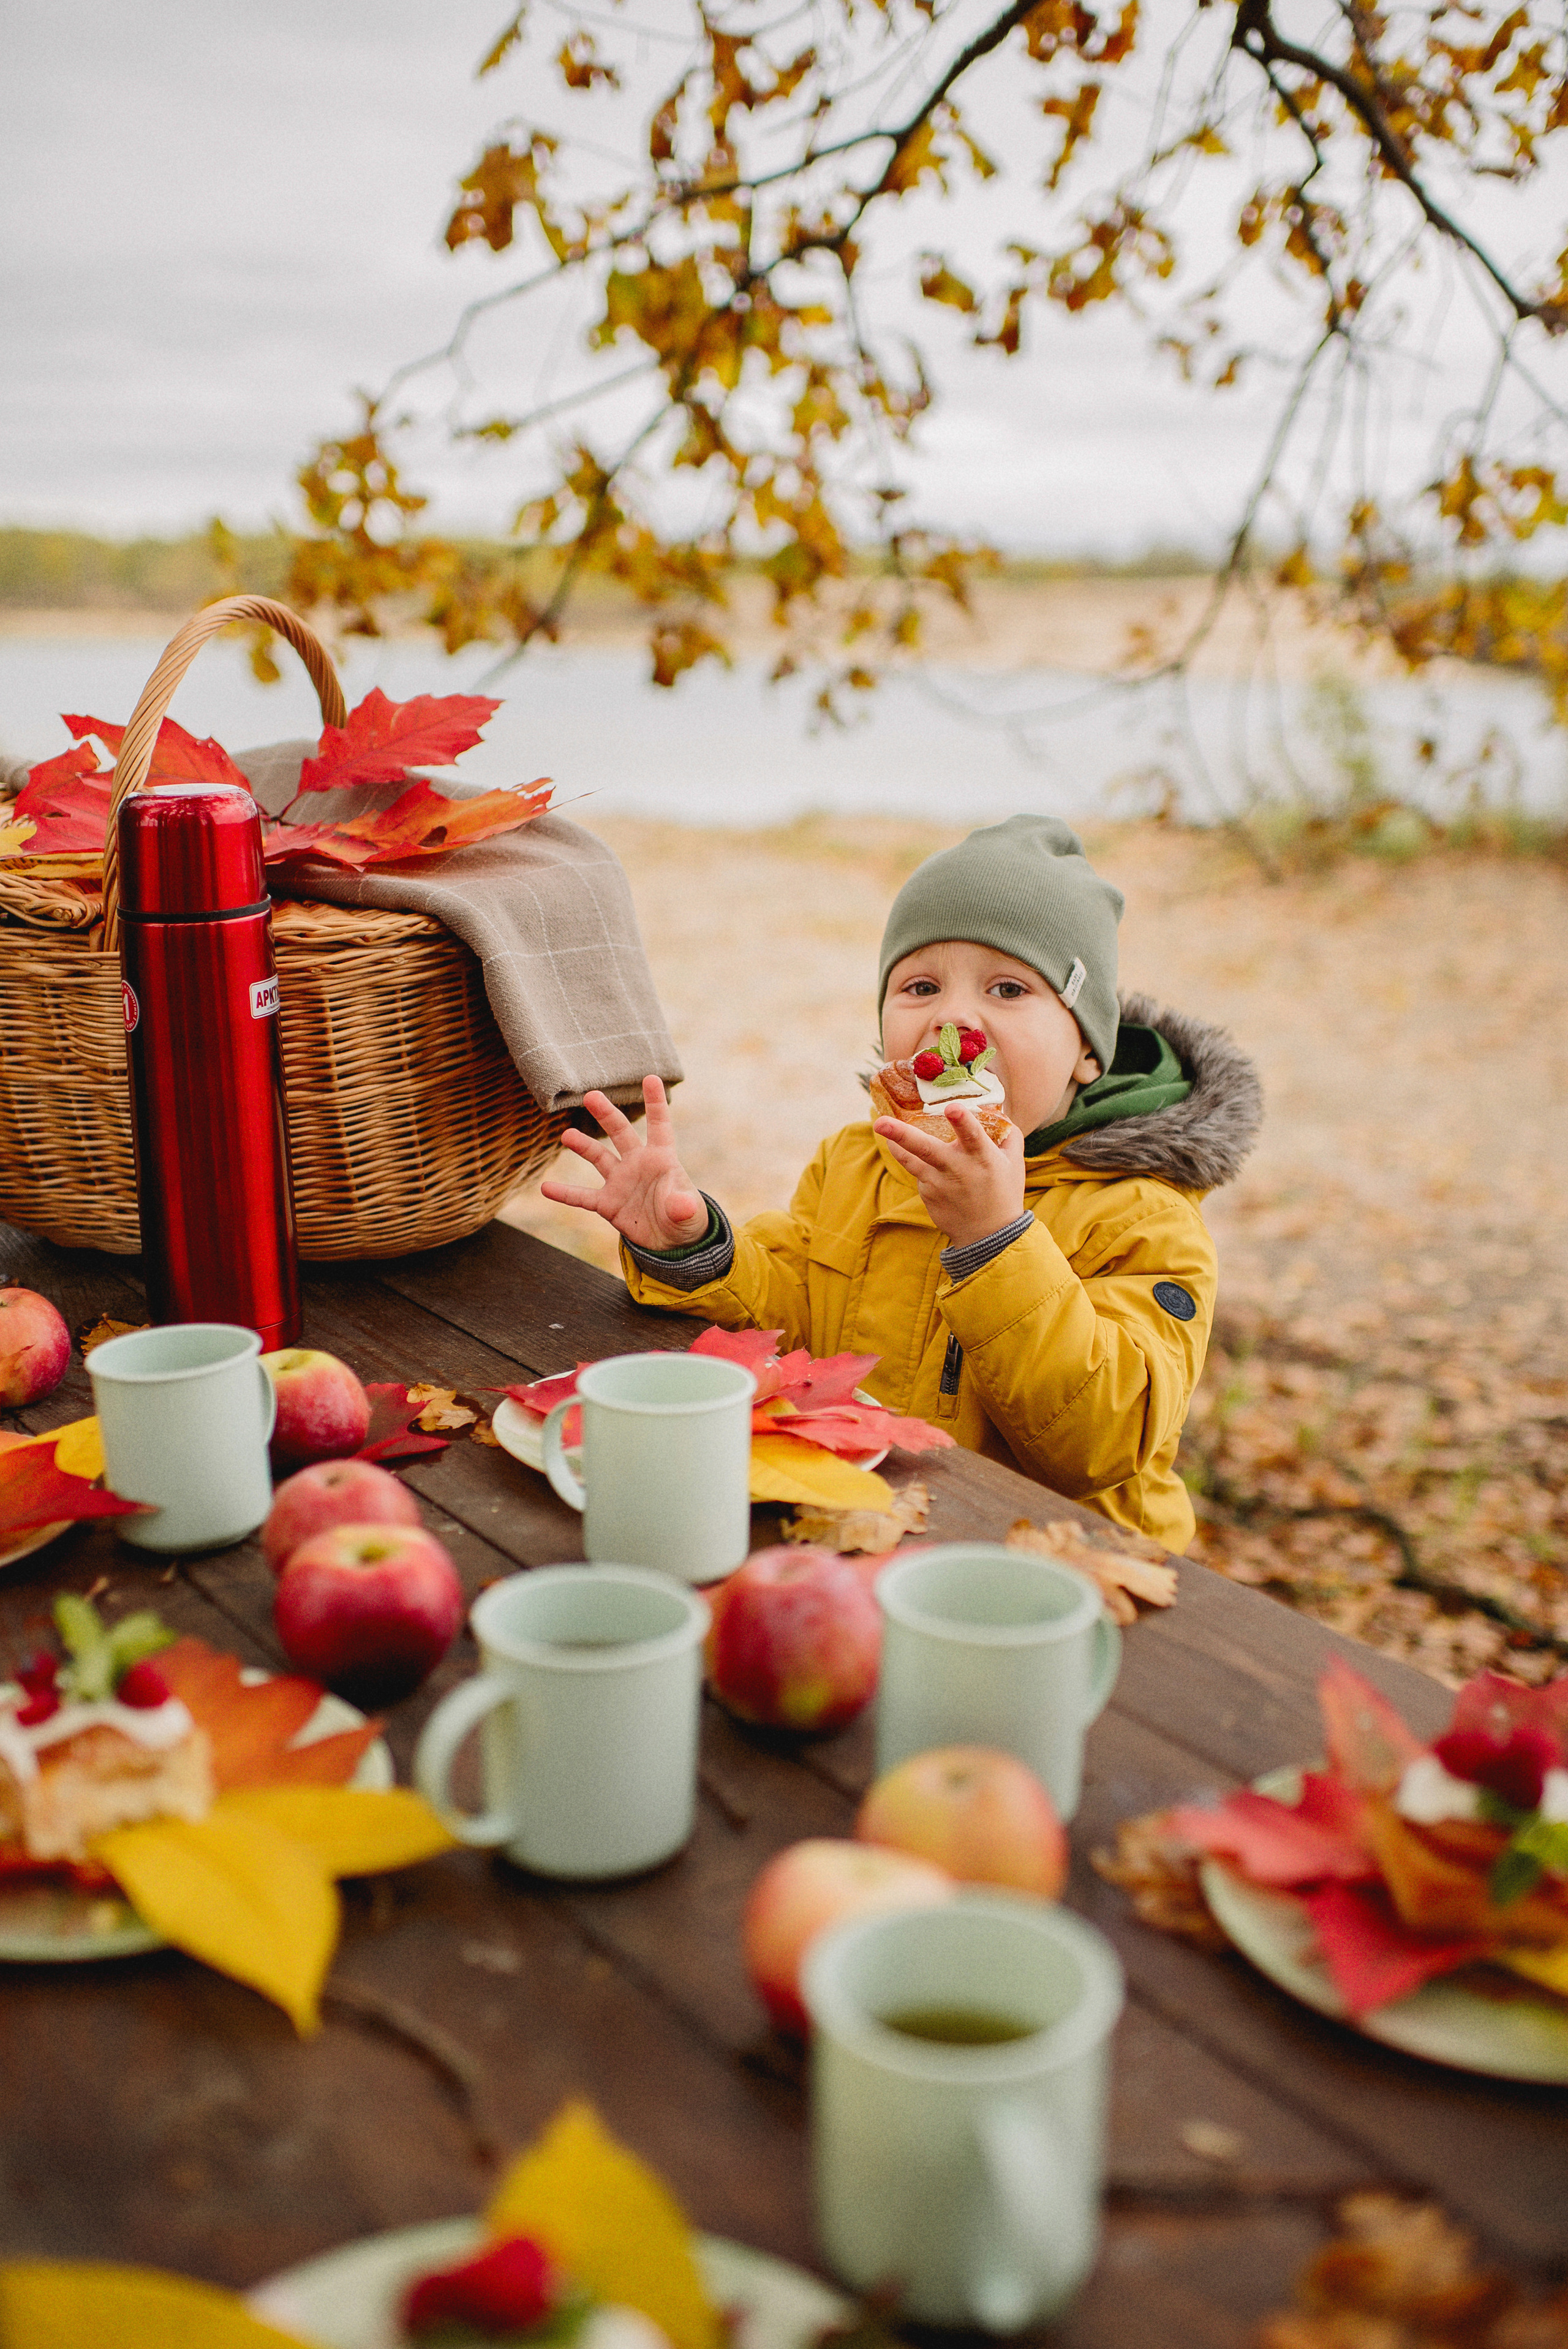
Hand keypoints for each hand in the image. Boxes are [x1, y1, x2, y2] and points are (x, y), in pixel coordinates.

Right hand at [540, 1077, 708, 1250]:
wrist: (670, 1243)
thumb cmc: (684, 1219)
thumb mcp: (689, 1214)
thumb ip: (683, 1206)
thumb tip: (682, 1206)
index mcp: (662, 1159)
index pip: (659, 1125)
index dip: (655, 1102)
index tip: (651, 1078)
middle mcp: (637, 1164)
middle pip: (621, 1132)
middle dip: (607, 1114)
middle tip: (592, 1096)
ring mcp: (620, 1182)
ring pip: (598, 1157)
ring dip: (583, 1146)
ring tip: (567, 1135)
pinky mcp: (607, 1204)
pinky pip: (582, 1197)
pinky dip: (565, 1194)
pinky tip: (546, 1188)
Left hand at [872, 1107, 1026, 1249]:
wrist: (988, 1235)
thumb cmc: (1003, 1193)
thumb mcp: (1014, 1163)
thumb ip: (1007, 1135)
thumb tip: (996, 1111)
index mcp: (983, 1158)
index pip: (972, 1136)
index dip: (962, 1121)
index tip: (951, 1107)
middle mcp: (957, 1169)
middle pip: (926, 1148)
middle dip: (902, 1134)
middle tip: (881, 1122)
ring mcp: (939, 1184)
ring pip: (912, 1161)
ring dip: (896, 1144)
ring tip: (881, 1128)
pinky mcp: (927, 1194)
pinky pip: (920, 1172)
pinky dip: (920, 1161)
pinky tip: (925, 1158)